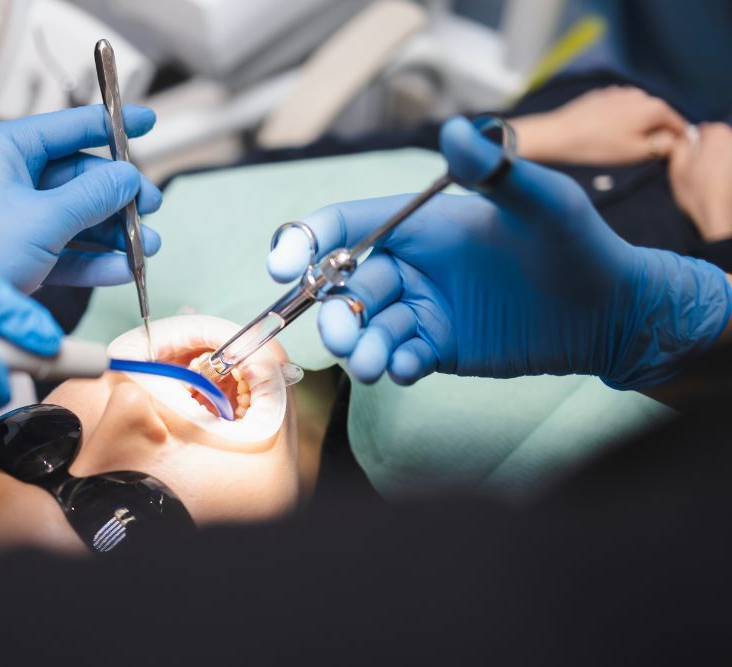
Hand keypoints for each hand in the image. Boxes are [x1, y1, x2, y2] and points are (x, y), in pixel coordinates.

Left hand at [0, 105, 163, 293]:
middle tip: (152, 208)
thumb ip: (92, 196)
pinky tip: (123, 270)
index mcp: (5, 149)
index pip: (69, 127)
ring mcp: (13, 217)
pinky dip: (93, 260)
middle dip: (119, 196)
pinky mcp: (16, 253)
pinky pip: (64, 249)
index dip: (112, 124)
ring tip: (148, 248)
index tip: (148, 121)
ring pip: (76, 216)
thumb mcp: (42, 219)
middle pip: (79, 176)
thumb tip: (128, 178)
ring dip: (114, 233)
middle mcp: (9, 177)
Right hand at [268, 117, 731, 388]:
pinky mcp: (437, 348)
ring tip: (372, 363)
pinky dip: (395, 365)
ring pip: (368, 327)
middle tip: (345, 335)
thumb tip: (457, 130)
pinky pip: (400, 356)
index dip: (306, 240)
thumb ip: (496, 173)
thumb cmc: (577, 246)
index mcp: (422, 224)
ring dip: (360, 346)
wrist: (608, 312)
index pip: (348, 225)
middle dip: (336, 311)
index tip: (280, 264)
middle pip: (345, 285)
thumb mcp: (542, 204)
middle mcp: (412, 265)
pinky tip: (407, 369)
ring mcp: (422, 309)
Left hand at [510, 86, 686, 164]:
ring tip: (619, 145)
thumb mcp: (636, 152)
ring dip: (636, 127)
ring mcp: (620, 92)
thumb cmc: (597, 146)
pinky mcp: (603, 95)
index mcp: (654, 108)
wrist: (559, 135)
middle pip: (658, 117)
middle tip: (640, 154)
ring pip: (638, 113)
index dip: (676, 141)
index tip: (668, 155)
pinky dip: (619, 121)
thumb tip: (674, 140)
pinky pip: (620, 110)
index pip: (678, 124)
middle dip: (654, 134)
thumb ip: (662, 146)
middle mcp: (640, 94)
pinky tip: (605, 135)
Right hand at [668, 122, 731, 241]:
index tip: (689, 161)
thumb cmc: (696, 192)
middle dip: (707, 152)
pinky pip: (729, 164)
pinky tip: (720, 184)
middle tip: (698, 172)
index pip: (701, 130)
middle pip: (716, 139)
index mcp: (716, 134)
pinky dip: (726, 171)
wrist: (719, 215)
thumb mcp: (677, 168)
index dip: (693, 145)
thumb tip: (683, 137)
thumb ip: (679, 145)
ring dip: (719, 162)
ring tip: (711, 180)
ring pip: (725, 152)